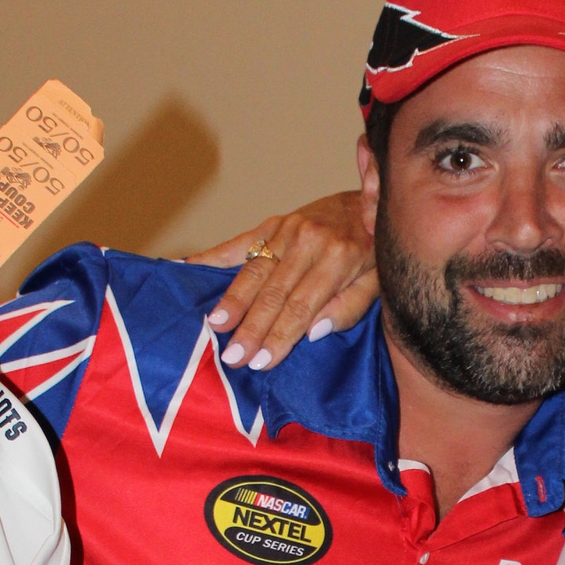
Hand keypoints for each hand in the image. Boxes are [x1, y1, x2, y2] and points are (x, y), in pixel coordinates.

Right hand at [185, 192, 376, 369]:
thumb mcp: (377, 283)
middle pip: (274, 292)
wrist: (372, 203)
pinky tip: (186, 267)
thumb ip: (350, 308)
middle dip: (251, 327)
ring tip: (214, 324)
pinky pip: (238, 242)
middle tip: (232, 355)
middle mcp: (310, 241)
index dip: (280, 335)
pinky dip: (211, 256)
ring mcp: (287, 229)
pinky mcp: (273, 223)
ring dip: (232, 300)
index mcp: (339, 259)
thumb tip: (313, 332)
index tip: (261, 361)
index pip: (302, 306)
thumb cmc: (374, 253)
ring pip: (254, 270)